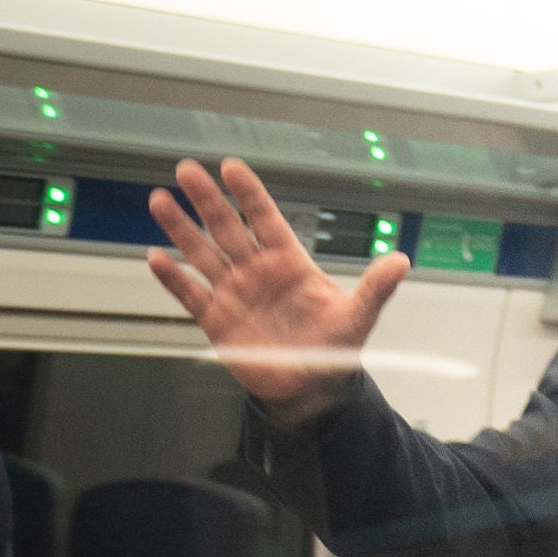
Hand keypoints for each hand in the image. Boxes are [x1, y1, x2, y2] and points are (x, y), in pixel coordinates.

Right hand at [145, 158, 406, 418]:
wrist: (312, 389)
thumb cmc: (334, 348)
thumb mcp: (357, 316)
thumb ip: (375, 288)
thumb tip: (401, 260)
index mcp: (290, 263)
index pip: (267, 219)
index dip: (249, 194)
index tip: (231, 167)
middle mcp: (258, 271)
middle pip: (227, 227)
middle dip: (207, 199)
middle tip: (186, 169)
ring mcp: (234, 292)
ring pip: (203, 253)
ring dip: (182, 229)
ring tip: (160, 201)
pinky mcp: (217, 319)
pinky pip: (191, 294)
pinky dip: (173, 278)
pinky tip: (156, 257)